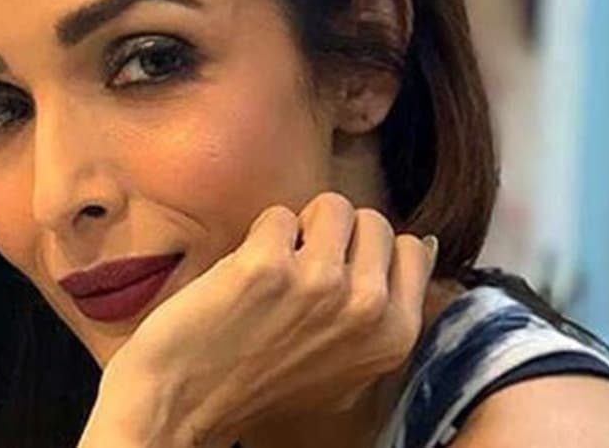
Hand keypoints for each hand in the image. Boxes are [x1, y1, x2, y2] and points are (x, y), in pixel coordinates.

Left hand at [79, 192, 437, 447]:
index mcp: (395, 335)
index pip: (411, 249)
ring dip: (299, 229)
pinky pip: (277, 215)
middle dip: (334, 234)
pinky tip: (244, 275)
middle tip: (301, 270)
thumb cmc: (261, 384)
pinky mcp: (267, 265)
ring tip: (275, 269)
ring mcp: (319, 283)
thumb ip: (386, 311)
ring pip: (331, 206)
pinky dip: (258, 236)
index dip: (367, 251)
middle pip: (371, 220)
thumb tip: (424, 245)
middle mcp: (367, 308)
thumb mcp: (349, 366)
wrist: (184, 402)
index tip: (338, 271)